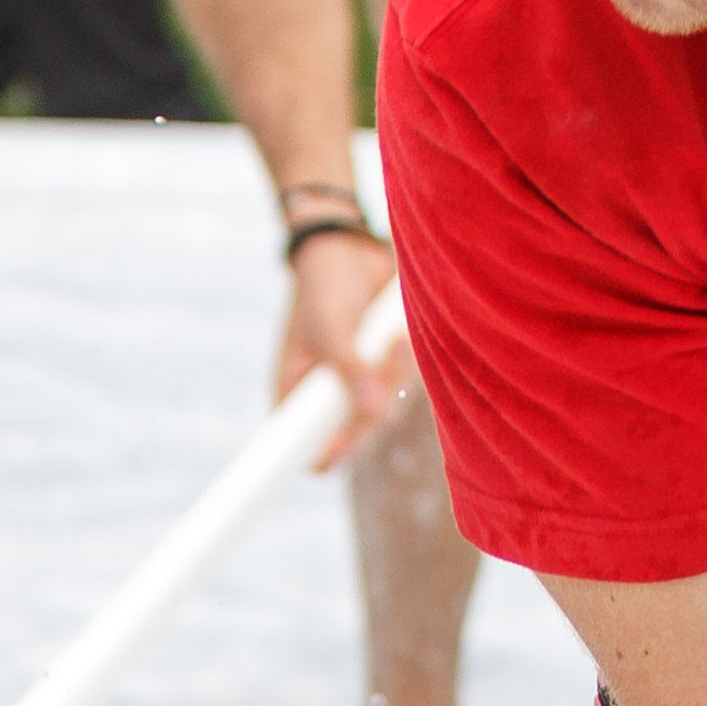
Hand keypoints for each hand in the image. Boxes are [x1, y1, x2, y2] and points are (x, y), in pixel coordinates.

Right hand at [275, 216, 405, 469]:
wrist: (349, 250)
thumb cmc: (325, 286)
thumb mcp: (330, 325)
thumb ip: (349, 366)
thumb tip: (373, 409)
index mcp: (297, 396)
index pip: (308, 449)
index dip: (328, 455)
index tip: (345, 440)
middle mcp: (328, 400)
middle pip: (356, 437)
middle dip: (375, 409)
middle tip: (386, 361)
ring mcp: (361, 388)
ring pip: (387, 413)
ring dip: (397, 381)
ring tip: (395, 339)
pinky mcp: (388, 373)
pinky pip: (407, 389)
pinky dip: (409, 368)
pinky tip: (402, 336)